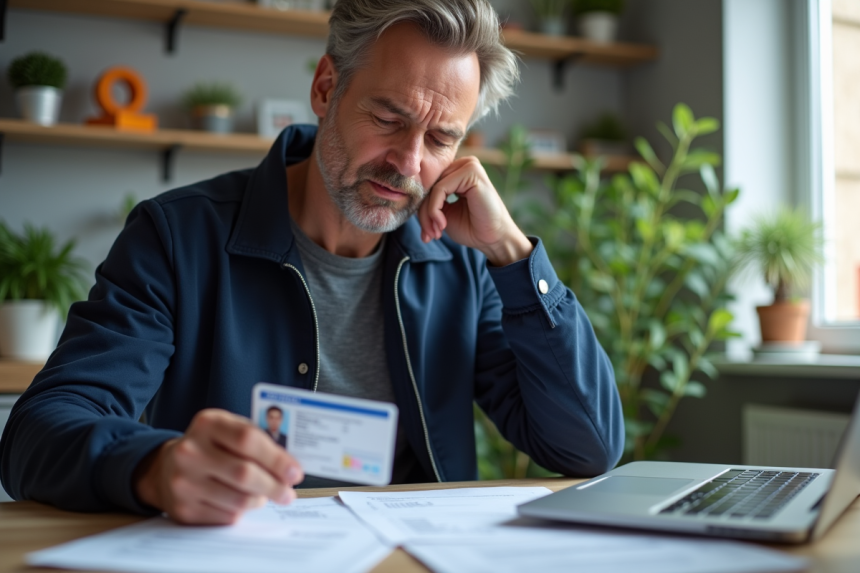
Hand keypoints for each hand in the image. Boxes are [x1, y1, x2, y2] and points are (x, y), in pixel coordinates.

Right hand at [134, 409, 303, 524]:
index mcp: (207, 424)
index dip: (276, 458)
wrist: (165, 468)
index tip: (295, 472)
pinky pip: (227, 516)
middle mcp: (190, 452)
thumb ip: (258, 439)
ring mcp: (184, 482)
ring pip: (238, 499)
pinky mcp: (183, 509)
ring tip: (266, 494)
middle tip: (289, 492)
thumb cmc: (210, 446)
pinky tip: (242, 502)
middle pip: (244, 473)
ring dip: (260, 499)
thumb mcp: (228, 429)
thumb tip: (291, 463)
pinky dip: (242, 511)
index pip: (248, 439)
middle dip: (274, 485)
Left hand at [418, 156, 532, 265]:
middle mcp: (463, 164)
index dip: (423, 209)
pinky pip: (440, 189)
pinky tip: (442, 224)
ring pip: (433, 188)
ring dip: (428, 214)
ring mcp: (469, 165)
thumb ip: (429, 202)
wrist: (493, 239)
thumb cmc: (471, 227)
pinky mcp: (471, 171)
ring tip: (435, 232)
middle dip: (424, 214)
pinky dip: (435, 209)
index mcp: (458, 172)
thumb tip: (409, 199)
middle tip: (428, 235)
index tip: (426, 233)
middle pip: (430, 186)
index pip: (430, 185)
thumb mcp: (443, 213)